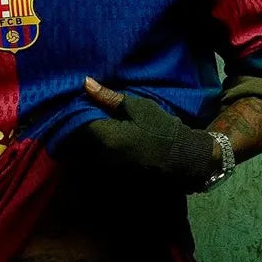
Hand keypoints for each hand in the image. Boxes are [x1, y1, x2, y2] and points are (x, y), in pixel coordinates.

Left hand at [82, 76, 214, 191]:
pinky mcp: (113, 179)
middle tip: (88, 115)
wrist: (184, 157)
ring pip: (86, 153)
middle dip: (79, 128)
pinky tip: (107, 144)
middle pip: (78, 140)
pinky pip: (97, 163)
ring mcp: (107, 171)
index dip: (77, 112)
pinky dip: (96, 154)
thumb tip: (85, 82)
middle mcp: (101, 157)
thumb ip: (107, 97)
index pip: (77, 123)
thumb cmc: (161, 128)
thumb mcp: (137, 107)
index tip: (82, 104)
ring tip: (97, 129)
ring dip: (86, 142)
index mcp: (105, 138)